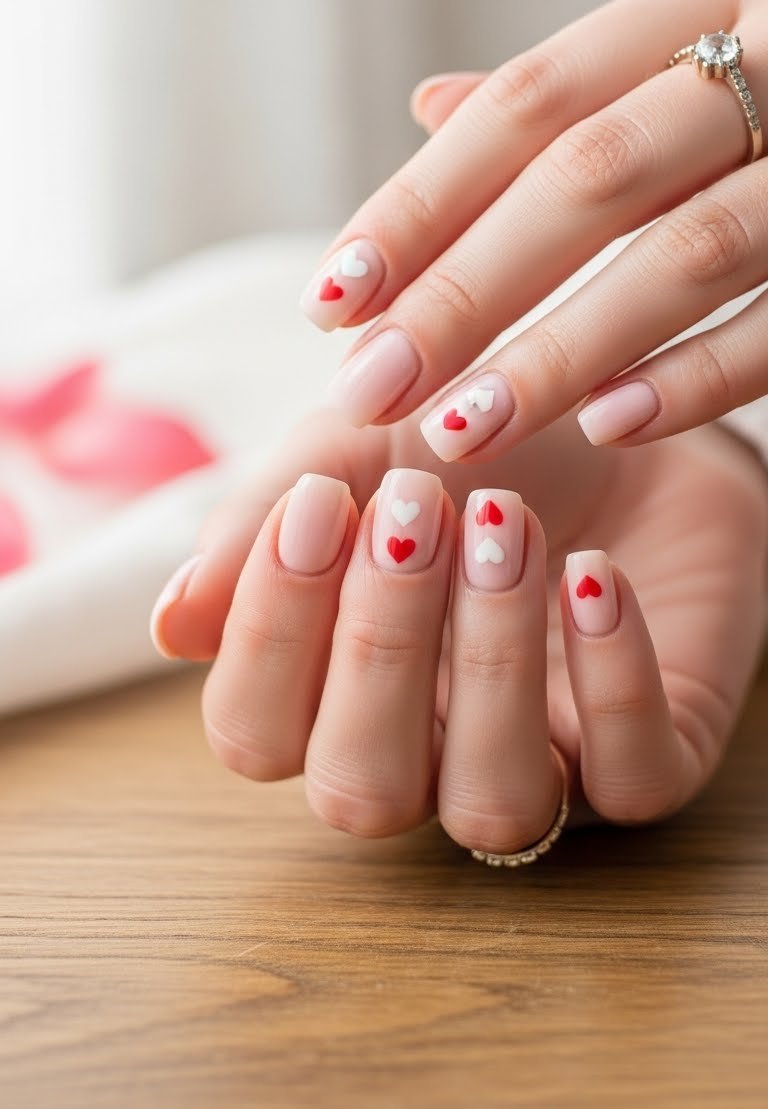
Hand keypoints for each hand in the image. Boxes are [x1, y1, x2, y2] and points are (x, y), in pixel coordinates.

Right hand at [150, 407, 767, 840]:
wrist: (614, 405)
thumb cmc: (463, 439)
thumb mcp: (348, 450)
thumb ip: (258, 527)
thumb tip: (173, 627)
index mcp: (329, 692)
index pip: (255, 734)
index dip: (270, 633)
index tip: (318, 503)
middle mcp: (424, 752)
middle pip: (360, 790)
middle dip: (380, 644)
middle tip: (417, 508)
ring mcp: (540, 762)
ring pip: (491, 804)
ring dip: (490, 662)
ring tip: (503, 525)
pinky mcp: (653, 753)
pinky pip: (630, 781)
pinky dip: (611, 679)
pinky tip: (592, 572)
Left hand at [297, 0, 767, 461]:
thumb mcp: (699, 45)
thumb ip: (575, 89)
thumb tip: (428, 112)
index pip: (534, 101)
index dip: (424, 200)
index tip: (333, 294)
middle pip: (591, 176)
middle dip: (466, 289)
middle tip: (368, 385)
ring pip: (689, 253)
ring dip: (562, 350)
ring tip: (460, 428)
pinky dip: (702, 373)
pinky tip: (610, 426)